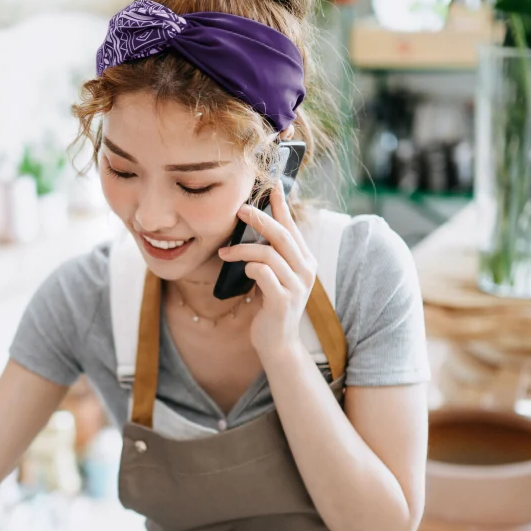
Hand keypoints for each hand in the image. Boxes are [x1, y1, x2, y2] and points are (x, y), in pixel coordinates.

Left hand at [217, 181, 315, 359]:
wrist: (277, 343)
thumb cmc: (271, 306)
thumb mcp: (274, 276)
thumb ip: (271, 255)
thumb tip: (252, 226)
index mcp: (304, 260)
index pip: (293, 227)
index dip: (282, 206)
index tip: (271, 186)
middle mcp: (305, 270)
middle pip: (282, 235)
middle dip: (259, 218)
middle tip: (239, 209)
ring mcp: (296, 286)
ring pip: (268, 254)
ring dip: (242, 249)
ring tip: (224, 253)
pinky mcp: (282, 300)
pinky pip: (264, 274)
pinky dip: (250, 267)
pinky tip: (242, 270)